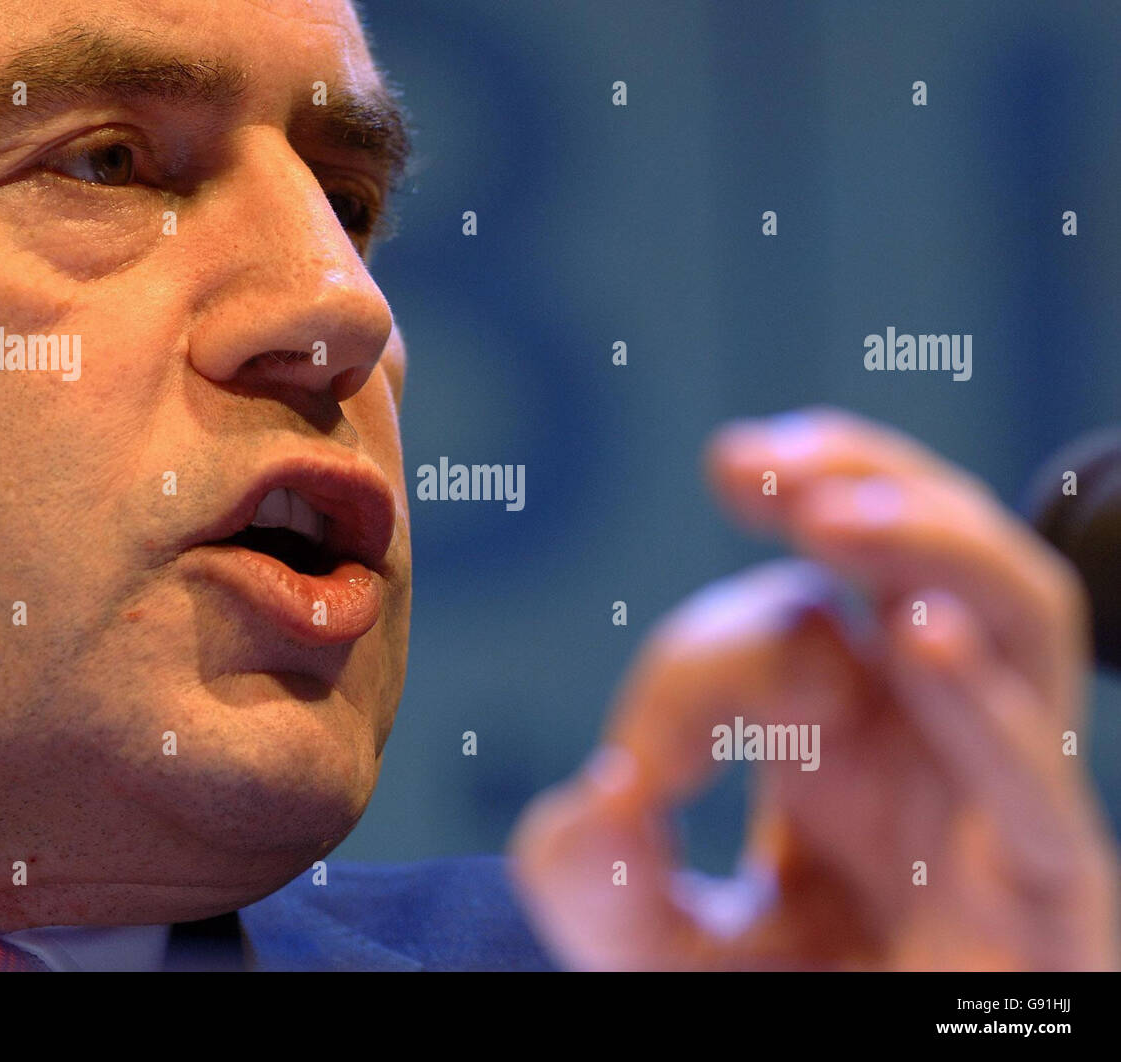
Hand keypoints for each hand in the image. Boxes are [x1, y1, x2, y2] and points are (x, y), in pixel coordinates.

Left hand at [508, 407, 1118, 969]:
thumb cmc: (782, 1013)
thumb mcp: (659, 945)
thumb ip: (599, 882)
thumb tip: (594, 798)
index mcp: (847, 730)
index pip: (788, 625)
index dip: (697, 667)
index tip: (640, 769)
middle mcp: (933, 736)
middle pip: (934, 552)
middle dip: (853, 474)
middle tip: (746, 460)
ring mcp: (999, 798)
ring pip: (1019, 616)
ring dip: (930, 539)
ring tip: (826, 506)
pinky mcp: (1052, 892)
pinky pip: (1040, 777)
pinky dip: (986, 701)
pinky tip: (923, 634)